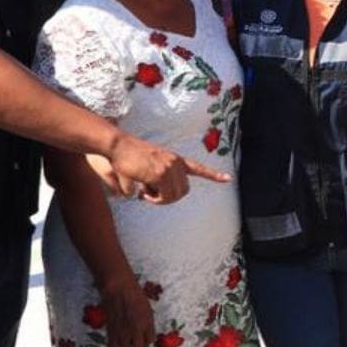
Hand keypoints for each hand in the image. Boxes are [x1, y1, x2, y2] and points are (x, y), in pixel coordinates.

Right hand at [99, 273, 155, 346]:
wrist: (119, 290)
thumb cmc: (135, 295)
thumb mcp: (147, 308)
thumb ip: (147, 320)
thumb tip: (145, 331)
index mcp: (148, 324)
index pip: (150, 340)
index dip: (147, 343)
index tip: (143, 345)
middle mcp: (137, 330)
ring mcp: (123, 331)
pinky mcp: (112, 329)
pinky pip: (112, 343)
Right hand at [102, 132, 227, 204]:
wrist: (118, 146)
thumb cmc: (129, 156)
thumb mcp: (150, 163)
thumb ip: (158, 177)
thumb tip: (156, 194)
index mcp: (175, 159)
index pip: (198, 168)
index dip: (213, 175)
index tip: (228, 179)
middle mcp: (176, 163)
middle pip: (183, 191)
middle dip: (168, 198)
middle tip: (151, 196)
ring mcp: (169, 167)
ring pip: (173, 196)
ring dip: (159, 200)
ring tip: (146, 193)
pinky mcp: (159, 174)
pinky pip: (163, 196)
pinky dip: (154, 199)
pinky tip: (144, 193)